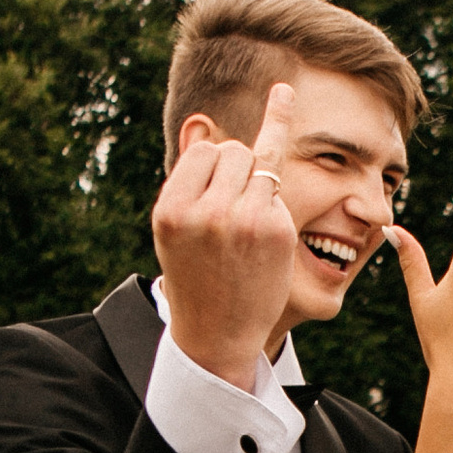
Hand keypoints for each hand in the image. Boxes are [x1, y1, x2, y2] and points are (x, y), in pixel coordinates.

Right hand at [154, 80, 302, 381]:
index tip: (216, 189)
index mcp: (173, 209)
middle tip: (231, 215)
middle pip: (234, 152)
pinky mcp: (277, 230)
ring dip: (256, 179)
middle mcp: (207, 212)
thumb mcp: (177, 224)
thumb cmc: (195, 271)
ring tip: (246, 217)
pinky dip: (274, 195)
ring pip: (259, 162)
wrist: (217, 332)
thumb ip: (190, 173)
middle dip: (236, 171)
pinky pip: (279, 188)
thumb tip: (201, 120)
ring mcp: (245, 220)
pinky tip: (274, 155)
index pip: (205, 151)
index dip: (213, 166)